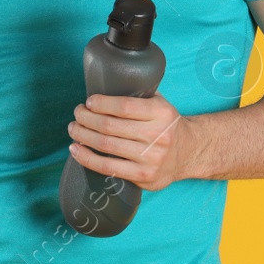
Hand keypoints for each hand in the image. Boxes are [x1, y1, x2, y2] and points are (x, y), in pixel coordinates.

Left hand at [68, 93, 195, 191]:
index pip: (123, 106)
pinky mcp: (143, 176)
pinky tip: (76, 150)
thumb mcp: (160, 104)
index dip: (101, 103)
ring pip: (106, 146)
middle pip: (109, 126)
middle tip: (77, 114)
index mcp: (161, 113)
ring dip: (82, 136)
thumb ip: (138, 96)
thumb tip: (103, 87)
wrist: (189, 152)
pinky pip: (108, 167)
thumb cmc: (166, 125)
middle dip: (86, 118)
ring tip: (74, 129)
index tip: (88, 102)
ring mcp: (150, 158)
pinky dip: (87, 158)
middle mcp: (157, 136)